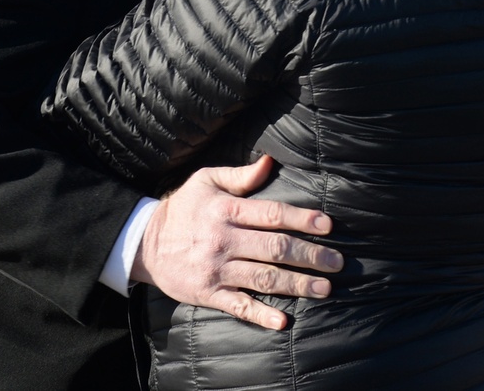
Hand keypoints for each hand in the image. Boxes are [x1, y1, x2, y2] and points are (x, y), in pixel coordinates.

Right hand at [131, 154, 342, 330]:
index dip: (301, 218)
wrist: (145, 242)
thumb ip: (240, 176)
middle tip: (338, 262)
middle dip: (310, 256)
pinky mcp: (208, 293)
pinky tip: (283, 320)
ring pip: (264, 278)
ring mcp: (217, 270)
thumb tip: (270, 162)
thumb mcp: (206, 181)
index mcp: (226, 211)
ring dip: (297, 284)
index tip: (327, 224)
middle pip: (275, 249)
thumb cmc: (183, 208)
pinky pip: (238, 306)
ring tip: (325, 288)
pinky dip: (261, 314)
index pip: (271, 214)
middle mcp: (224, 241)